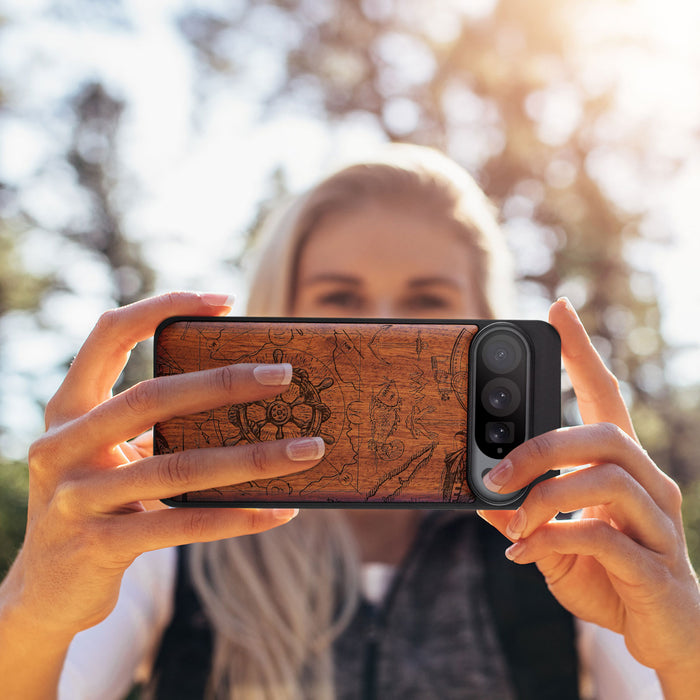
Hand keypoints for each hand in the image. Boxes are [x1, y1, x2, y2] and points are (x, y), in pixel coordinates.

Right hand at [3, 292, 324, 640]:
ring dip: (253, 458)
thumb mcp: (111, 455)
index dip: (163, 308)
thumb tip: (247, 399)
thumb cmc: (98, 503)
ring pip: (178, 467)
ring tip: (307, 450)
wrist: (46, 590)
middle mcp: (62, 445)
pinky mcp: (99, 546)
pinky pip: (183, 525)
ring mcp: (76, 498)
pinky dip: (237, 517)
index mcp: (68, 409)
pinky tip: (280, 511)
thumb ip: (154, 427)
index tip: (224, 301)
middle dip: (224, 383)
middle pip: (151, 397)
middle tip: (284, 374)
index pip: (109, 334)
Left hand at [478, 298, 699, 691]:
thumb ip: (523, 515)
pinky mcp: (656, 566)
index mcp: (622, 468)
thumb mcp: (554, 540)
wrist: (664, 635)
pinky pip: (604, 537)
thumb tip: (480, 495)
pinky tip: (525, 554)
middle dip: (542, 447)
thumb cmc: (609, 576)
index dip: (582, 352)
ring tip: (512, 522)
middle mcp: (649, 484)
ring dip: (545, 497)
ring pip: (606, 479)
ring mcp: (659, 523)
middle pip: (604, 434)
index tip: (557, 309)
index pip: (605, 396)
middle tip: (495, 472)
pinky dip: (553, 539)